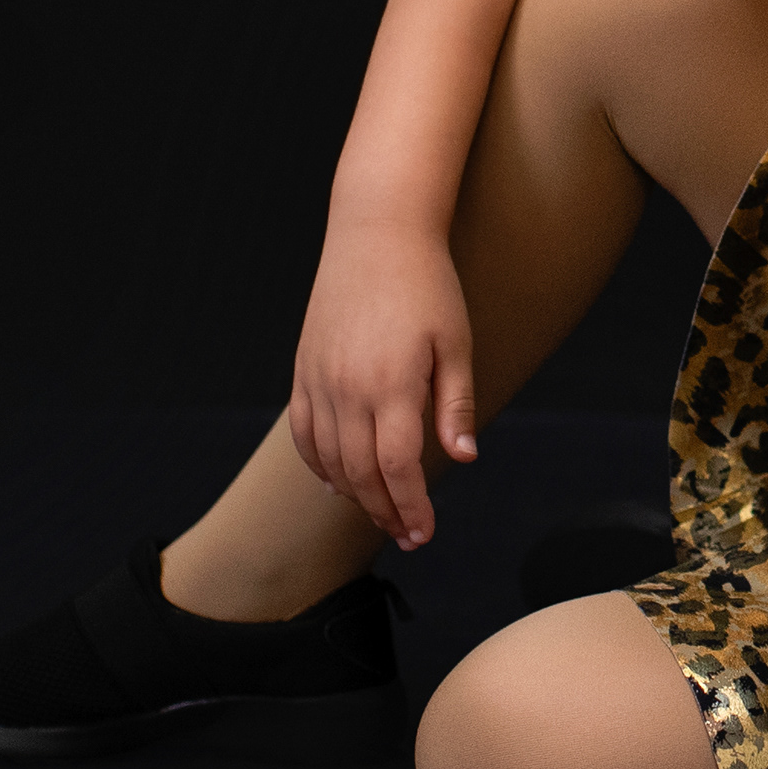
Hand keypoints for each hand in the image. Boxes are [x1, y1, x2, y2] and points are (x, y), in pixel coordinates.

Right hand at [287, 215, 478, 547]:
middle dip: (385, 511)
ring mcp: (319, 380)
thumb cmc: (426, 285)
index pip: (398, 467)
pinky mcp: (304, 370)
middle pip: (361, 473)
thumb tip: (463, 458)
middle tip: (408, 534)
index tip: (425, 531)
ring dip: (354, 494)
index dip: (411, 506)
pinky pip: (304, 433)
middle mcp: (347, 388)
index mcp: (390, 384)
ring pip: (329, 460)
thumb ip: (455, 404)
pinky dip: (318, 464)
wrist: (376, 234)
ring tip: (381, 512)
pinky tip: (338, 481)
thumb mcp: (455, 342)